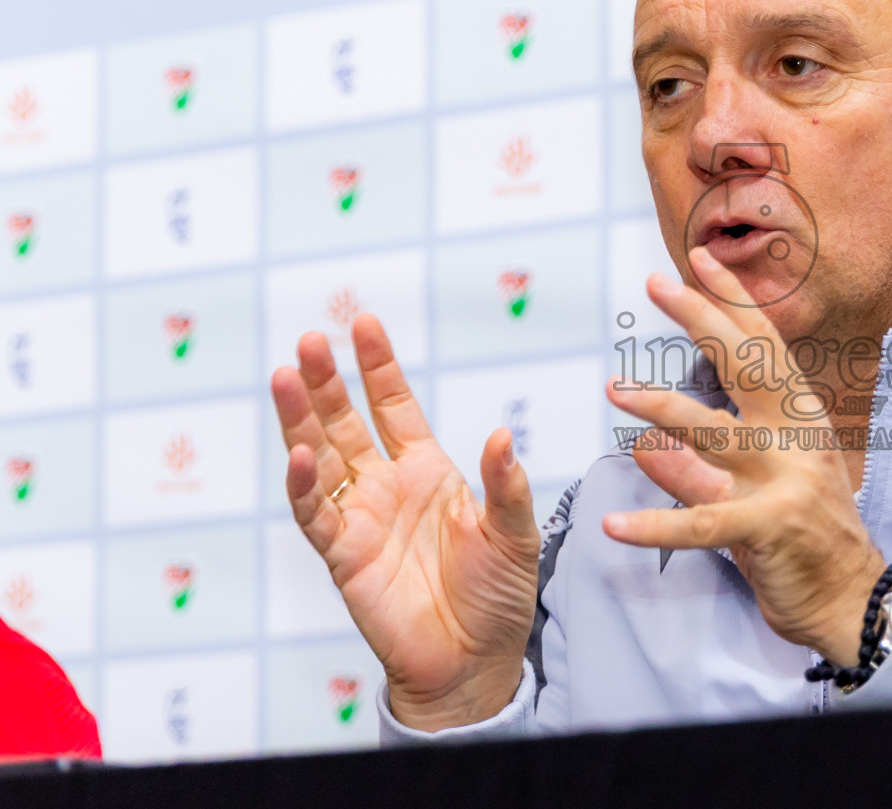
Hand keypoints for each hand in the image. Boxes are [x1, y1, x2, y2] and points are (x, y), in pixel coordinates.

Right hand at [270, 314, 541, 731]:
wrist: (473, 660)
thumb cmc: (496, 596)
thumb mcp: (513, 534)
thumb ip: (504, 486)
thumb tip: (501, 434)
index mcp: (427, 472)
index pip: (394, 407)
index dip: (378, 367)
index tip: (363, 323)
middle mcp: (386, 487)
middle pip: (345, 423)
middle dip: (327, 382)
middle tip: (310, 339)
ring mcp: (359, 518)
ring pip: (319, 458)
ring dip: (300, 420)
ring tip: (286, 376)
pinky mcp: (342, 555)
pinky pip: (316, 513)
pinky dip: (304, 484)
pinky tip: (299, 452)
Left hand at [603, 249, 886, 666]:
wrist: (851, 603)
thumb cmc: (804, 541)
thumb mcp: (754, 491)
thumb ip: (700, 468)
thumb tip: (644, 446)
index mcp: (799, 420)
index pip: (765, 347)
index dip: (732, 301)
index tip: (699, 261)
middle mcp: (795, 439)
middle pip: (747, 366)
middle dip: (701, 320)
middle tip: (659, 285)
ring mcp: (785, 481)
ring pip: (716, 434)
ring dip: (662, 410)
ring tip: (614, 390)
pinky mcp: (768, 528)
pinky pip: (701, 525)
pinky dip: (655, 525)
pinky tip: (614, 522)